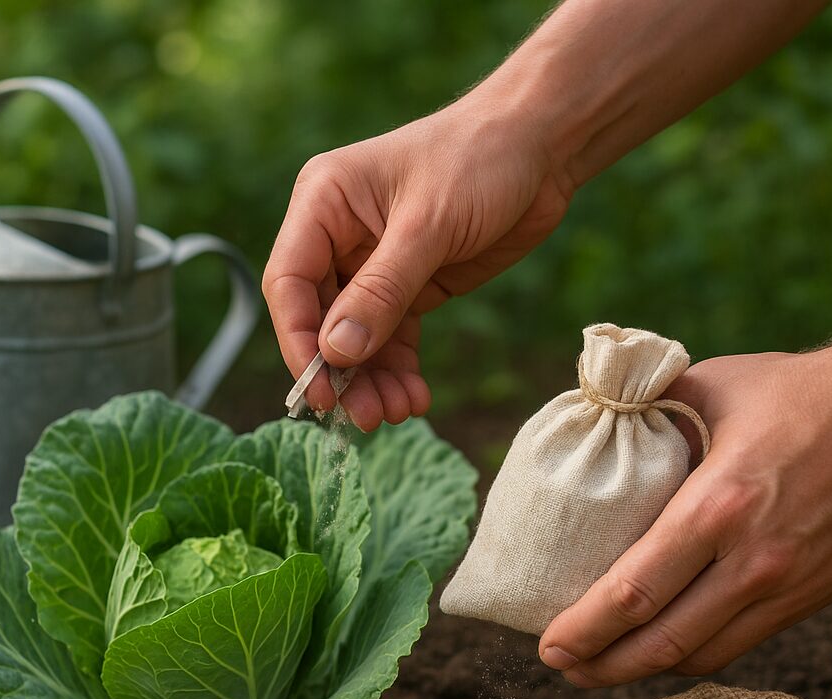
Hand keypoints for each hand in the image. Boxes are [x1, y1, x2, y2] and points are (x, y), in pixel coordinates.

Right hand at [263, 99, 572, 429]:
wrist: (543, 147)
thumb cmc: (480, 159)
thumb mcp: (429, 226)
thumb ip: (381, 291)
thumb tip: (336, 354)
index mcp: (323, 204)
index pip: (288, 283)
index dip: (298, 341)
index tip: (321, 390)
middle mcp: (337, 237)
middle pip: (318, 320)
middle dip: (341, 372)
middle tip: (365, 417)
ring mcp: (371, 266)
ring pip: (355, 339)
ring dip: (371, 382)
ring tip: (398, 413)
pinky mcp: (408, 287)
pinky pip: (391, 340)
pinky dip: (399, 372)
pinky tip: (415, 397)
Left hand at [539, 338, 831, 685]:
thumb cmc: (795, 392)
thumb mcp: (710, 388)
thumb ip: (646, 412)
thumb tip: (589, 421)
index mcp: (719, 505)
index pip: (634, 590)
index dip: (585, 628)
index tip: (549, 644)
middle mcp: (753, 559)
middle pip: (663, 641)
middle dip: (602, 665)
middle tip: (561, 666)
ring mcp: (786, 586)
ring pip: (702, 654)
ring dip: (642, 671)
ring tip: (598, 667)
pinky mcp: (808, 596)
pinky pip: (738, 644)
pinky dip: (690, 655)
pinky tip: (659, 647)